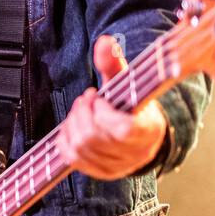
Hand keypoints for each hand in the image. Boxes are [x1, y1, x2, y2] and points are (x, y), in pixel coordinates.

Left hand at [56, 35, 167, 179]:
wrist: (142, 133)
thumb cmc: (134, 105)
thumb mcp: (127, 82)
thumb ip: (114, 63)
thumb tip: (104, 42)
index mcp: (148, 130)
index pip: (123, 129)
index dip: (103, 113)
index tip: (99, 98)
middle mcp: (136, 153)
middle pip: (93, 136)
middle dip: (82, 113)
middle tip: (86, 99)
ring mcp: (119, 167)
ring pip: (81, 148)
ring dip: (73, 123)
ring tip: (81, 109)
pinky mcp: (103, 173)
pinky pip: (73, 159)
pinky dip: (66, 139)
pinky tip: (72, 125)